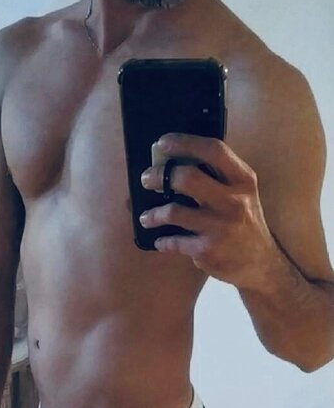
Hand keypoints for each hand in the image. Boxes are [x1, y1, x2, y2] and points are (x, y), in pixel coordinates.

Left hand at [139, 133, 275, 289]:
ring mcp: (220, 227)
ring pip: (174, 212)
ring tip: (146, 216)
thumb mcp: (242, 194)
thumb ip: (219, 177)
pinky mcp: (207, 251)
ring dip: (153, 214)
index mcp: (243, 180)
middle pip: (187, 178)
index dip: (184, 142)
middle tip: (147, 179)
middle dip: (160, 176)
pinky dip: (163, 241)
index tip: (162, 142)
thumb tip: (175, 161)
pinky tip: (160, 241)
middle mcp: (233, 202)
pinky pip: (175, 242)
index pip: (213, 150)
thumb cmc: (244, 222)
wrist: (261, 264)